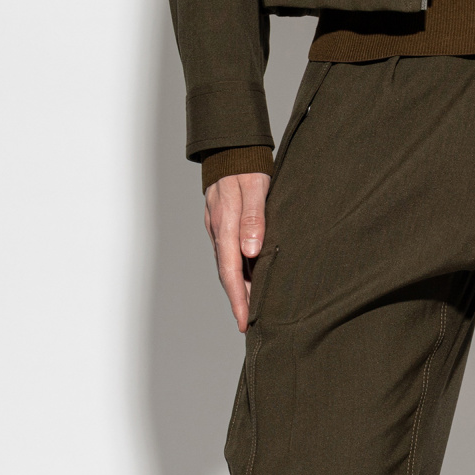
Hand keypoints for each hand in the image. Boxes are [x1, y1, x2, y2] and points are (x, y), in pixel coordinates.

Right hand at [204, 172, 270, 332]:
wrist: (231, 148)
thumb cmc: (247, 166)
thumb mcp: (256, 188)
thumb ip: (254, 218)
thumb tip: (251, 251)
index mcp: (226, 225)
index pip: (231, 271)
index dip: (238, 299)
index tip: (246, 322)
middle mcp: (218, 231)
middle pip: (227, 274)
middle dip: (238, 301)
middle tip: (251, 325)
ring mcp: (217, 229)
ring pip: (227, 265)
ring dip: (239, 288)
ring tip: (252, 309)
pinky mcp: (221, 225)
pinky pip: (229, 253)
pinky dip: (239, 270)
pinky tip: (249, 278)